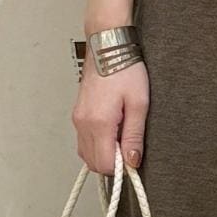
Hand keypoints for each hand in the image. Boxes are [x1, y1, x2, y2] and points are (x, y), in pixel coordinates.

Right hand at [72, 53, 149, 175]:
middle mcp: (83, 123)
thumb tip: (132, 160)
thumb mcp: (139, 103)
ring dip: (104, 154)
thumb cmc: (125, 69)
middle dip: (112, 163)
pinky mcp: (78, 115)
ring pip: (86, 154)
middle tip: (129, 147)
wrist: (108, 47)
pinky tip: (112, 131)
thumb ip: (134, 135)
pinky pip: (84, 141)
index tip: (132, 159)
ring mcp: (77, 119)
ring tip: (121, 136)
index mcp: (99, 122)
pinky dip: (97, 144)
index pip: (104, 163)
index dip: (120, 168)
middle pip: (93, 163)